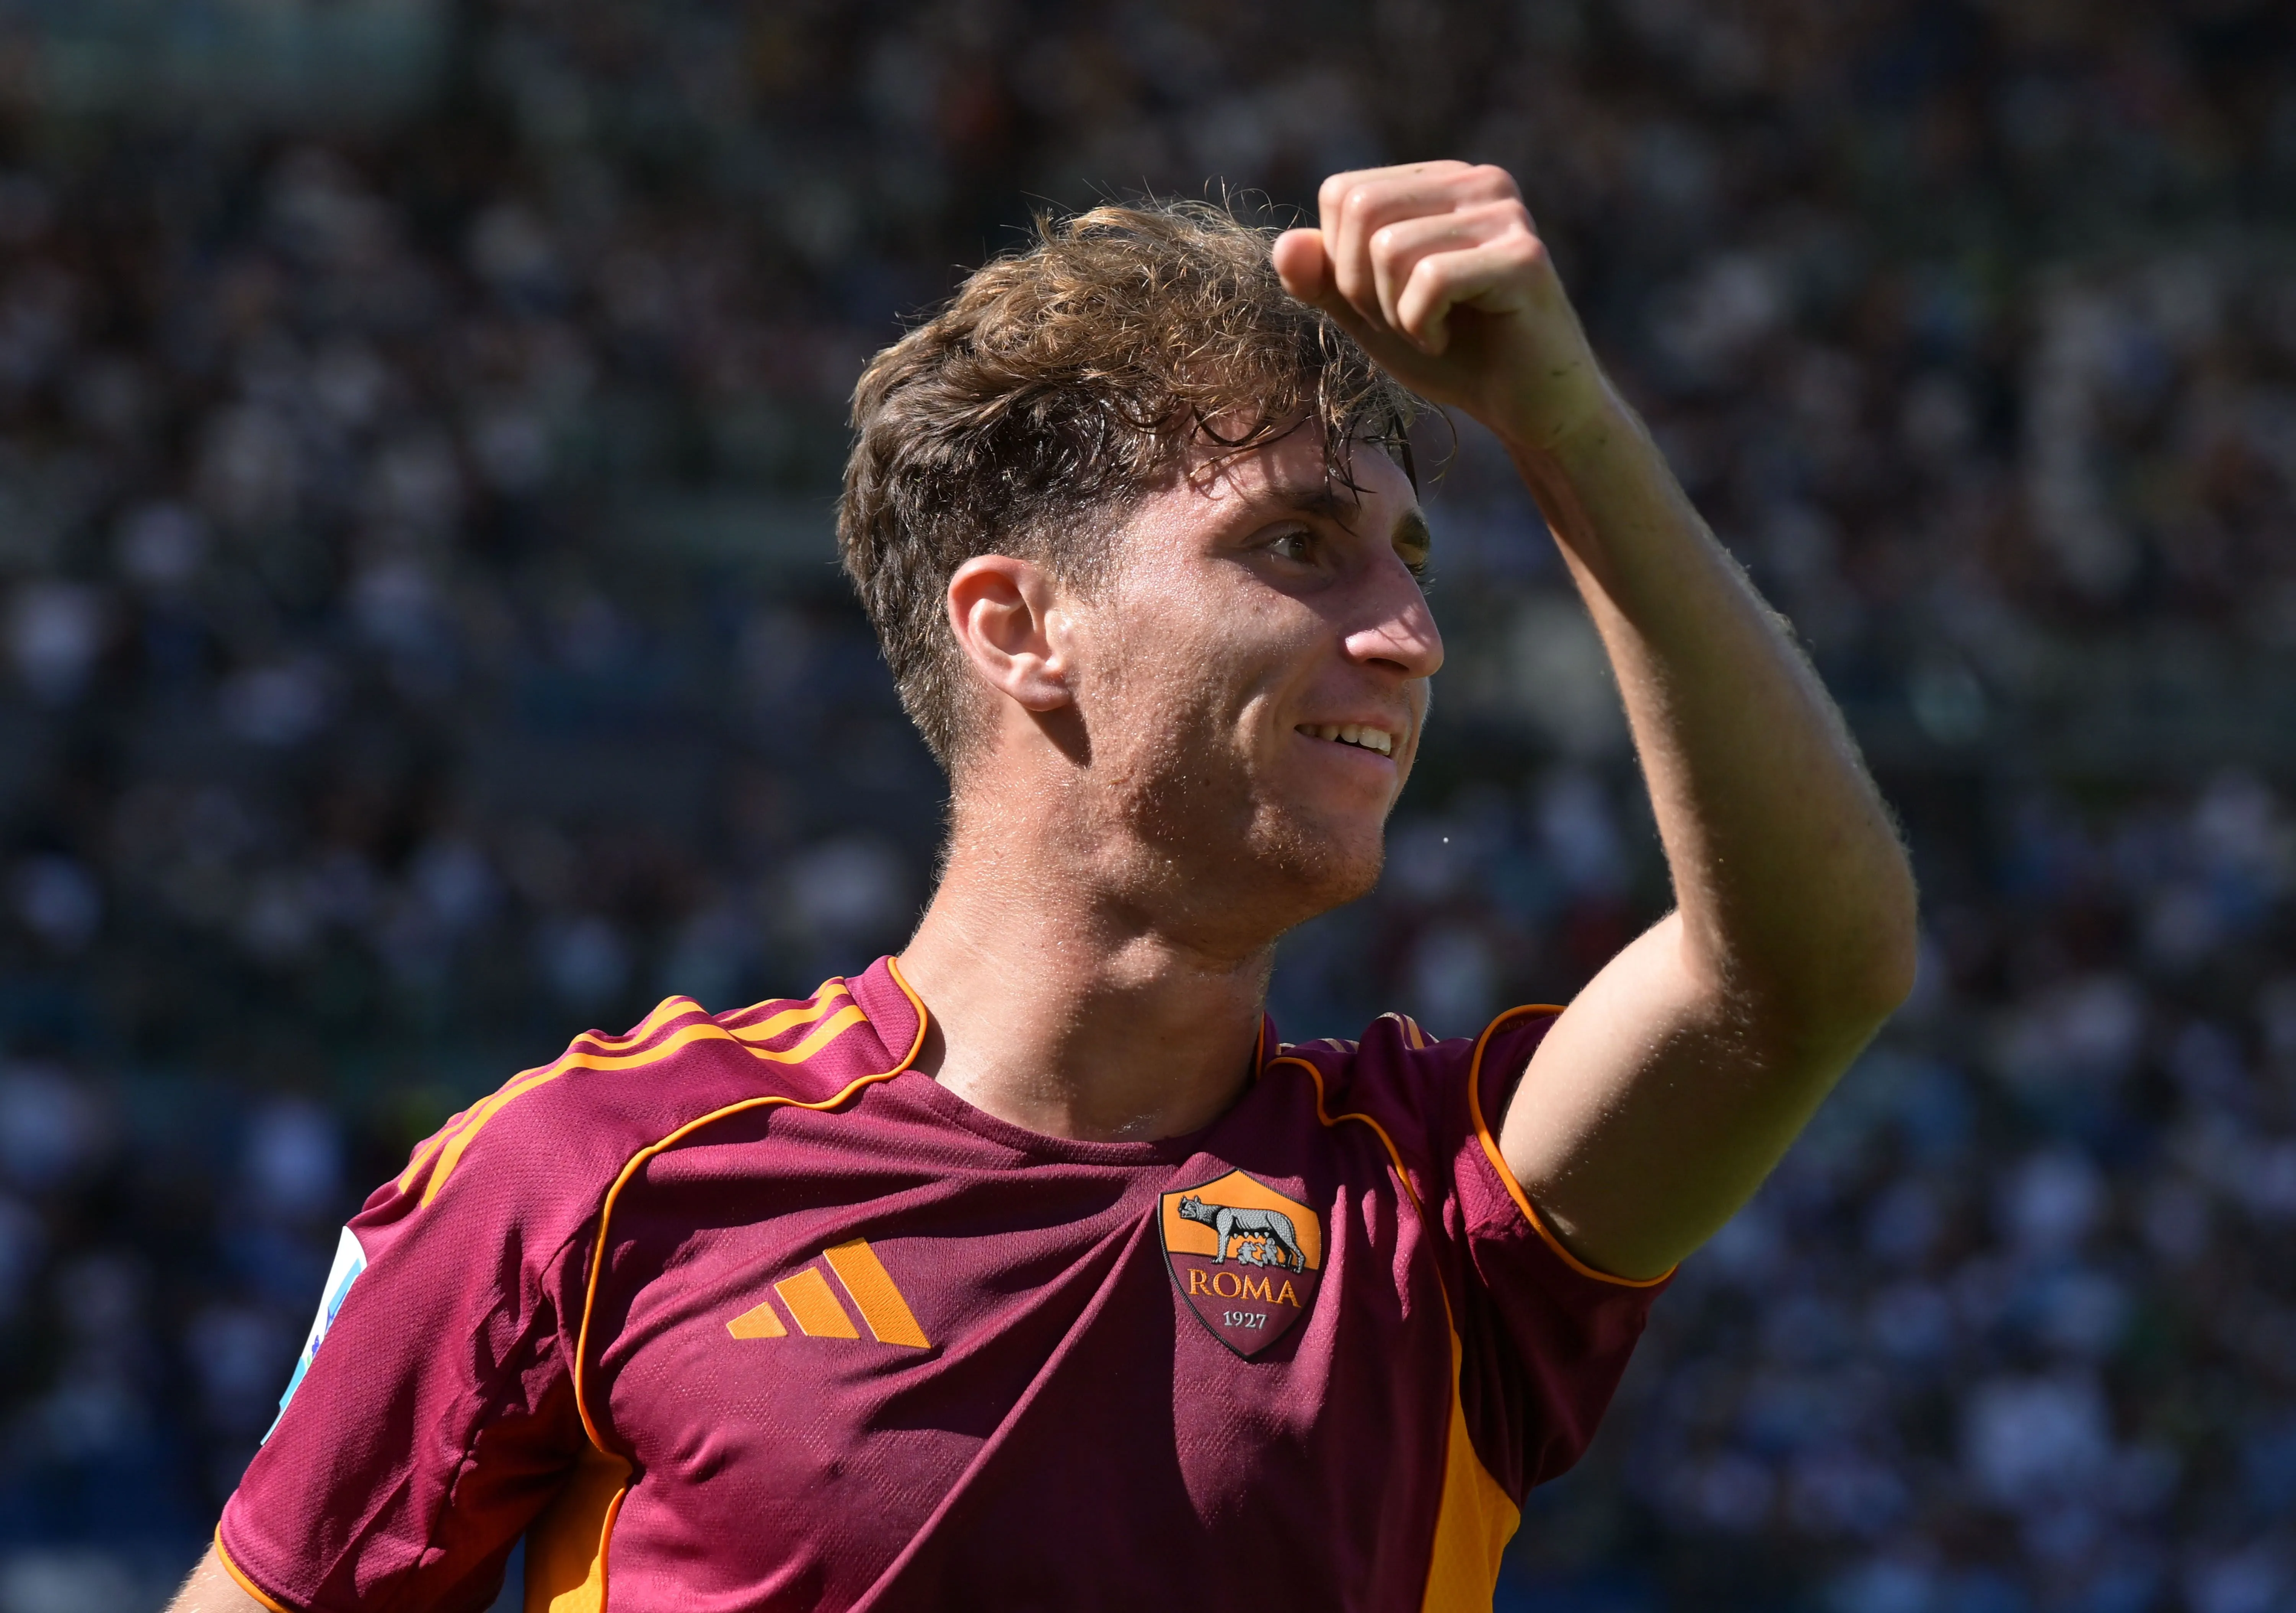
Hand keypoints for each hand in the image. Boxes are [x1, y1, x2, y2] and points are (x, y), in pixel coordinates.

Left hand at [1273, 162, 1611, 455]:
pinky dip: (1422, 327)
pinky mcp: (1524, 258)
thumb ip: (1323, 279)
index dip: (1340, 263)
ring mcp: (1505, 214)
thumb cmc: (1454, 356)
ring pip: (1390, 247)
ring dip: (1393, 313)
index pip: (1342, 193)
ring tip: (1431, 332)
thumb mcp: (1370, 315)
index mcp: (1440, 182)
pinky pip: (1430, 281)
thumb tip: (1283, 245)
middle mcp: (1478, 182)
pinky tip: (1449, 341)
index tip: (1383, 302)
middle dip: (1361, 286)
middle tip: (1403, 322)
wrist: (1527, 408)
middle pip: (1361, 209)